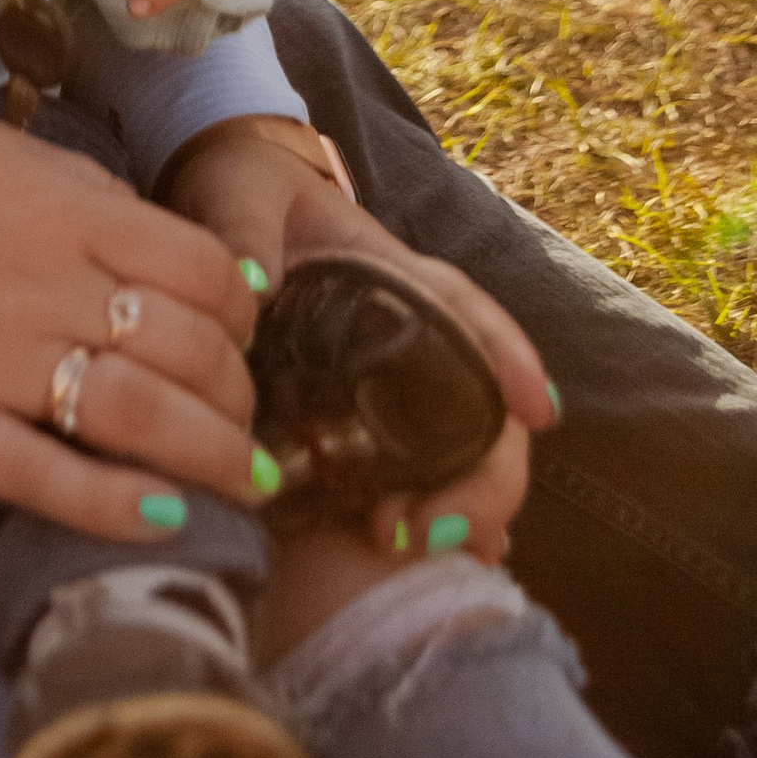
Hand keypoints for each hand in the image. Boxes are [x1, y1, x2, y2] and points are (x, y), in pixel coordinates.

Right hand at [0, 107, 271, 544]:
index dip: (241, 311)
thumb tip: (189, 261)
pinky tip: (166, 515)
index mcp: (57, 212)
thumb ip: (91, 197)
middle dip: (237, 393)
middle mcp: (37, 286)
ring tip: (239, 479)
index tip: (244, 334)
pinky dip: (118, 505)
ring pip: (138, 419)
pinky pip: (49, 479)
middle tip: (244, 417)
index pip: (200, 270)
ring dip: (209, 455)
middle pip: (185, 349)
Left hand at [162, 116, 550, 563]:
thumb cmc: (242, 192)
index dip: (509, 358)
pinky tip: (414, 566)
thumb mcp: (239, 194)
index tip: (540, 410)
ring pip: (459, 455)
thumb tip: (252, 284)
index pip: (467, 310)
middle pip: (481, 410)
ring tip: (404, 546)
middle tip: (427, 525)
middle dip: (479, 475)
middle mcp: (410, 335)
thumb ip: (243, 231)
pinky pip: (412, 478)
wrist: (216, 202)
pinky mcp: (354, 423)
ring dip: (452, 508)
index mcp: (392, 273)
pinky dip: (427, 521)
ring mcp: (390, 384)